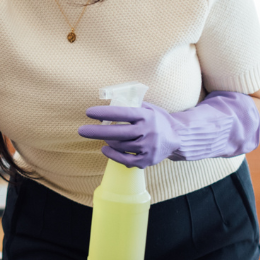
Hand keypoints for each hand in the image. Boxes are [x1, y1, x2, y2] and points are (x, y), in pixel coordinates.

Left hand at [78, 91, 259, 167]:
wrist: (178, 137)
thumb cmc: (158, 119)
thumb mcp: (148, 107)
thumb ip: (132, 104)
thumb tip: (110, 98)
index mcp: (146, 116)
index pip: (121, 113)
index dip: (104, 112)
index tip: (88, 112)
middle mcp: (147, 131)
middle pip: (116, 132)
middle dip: (96, 131)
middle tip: (81, 130)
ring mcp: (147, 147)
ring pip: (119, 146)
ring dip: (107, 141)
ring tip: (104, 136)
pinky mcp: (146, 160)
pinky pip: (124, 159)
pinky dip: (112, 155)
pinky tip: (105, 149)